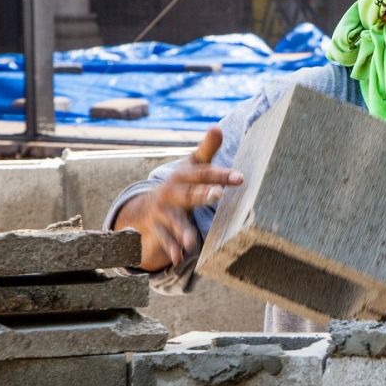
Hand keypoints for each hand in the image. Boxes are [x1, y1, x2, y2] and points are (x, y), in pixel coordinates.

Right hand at [116, 127, 243, 270]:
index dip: (220, 174)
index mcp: (182, 176)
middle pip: (188, 194)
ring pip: (174, 221)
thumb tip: (217, 127)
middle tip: (218, 195)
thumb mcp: (191, 166)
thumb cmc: (179, 184)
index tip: (241, 177)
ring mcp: (162, 212)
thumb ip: (206, 150)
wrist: (143, 207)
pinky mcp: (157, 229)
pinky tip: (179, 258)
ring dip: (183, 230)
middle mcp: (170, 193)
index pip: (202, 173)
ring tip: (193, 242)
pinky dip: (171, 248)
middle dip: (202, 194)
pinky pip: (164, 239)